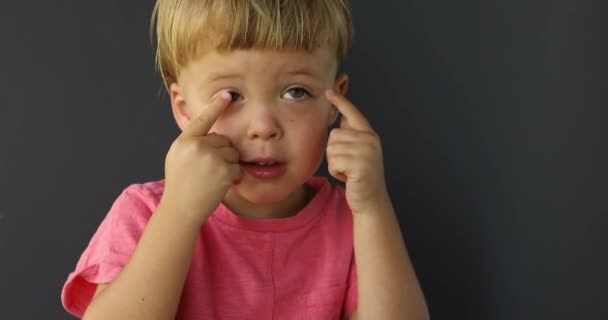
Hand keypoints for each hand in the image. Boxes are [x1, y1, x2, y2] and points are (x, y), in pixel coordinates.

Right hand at [162, 91, 240, 223]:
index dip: (216, 106)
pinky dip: (232, 177)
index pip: (203, 119)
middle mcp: (197, 146)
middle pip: (222, 140)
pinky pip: (237, 167)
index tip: (226, 94)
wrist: (181, 209)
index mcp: (184, 141)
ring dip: (227, 164)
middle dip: (220, 153)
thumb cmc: (180, 184)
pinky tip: (218, 185)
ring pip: (232, 153)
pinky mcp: (224, 170)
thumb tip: (211, 133)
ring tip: (211, 178)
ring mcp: (211, 157)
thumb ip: (191, 142)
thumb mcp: (178, 157)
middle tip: (207, 170)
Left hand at [325, 90, 388, 213]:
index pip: (353, 114)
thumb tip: (343, 116)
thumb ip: (352, 135)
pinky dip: (336, 172)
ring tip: (348, 171)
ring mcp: (367, 152)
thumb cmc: (360, 177)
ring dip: (334, 163)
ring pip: (332, 148)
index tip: (329, 91)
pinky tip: (348, 177)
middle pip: (334, 134)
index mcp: (369, 135)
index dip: (341, 102)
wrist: (370, 201)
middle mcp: (370, 140)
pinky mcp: (361, 165)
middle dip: (334, 151)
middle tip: (347, 165)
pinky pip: (334, 161)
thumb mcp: (358, 153)